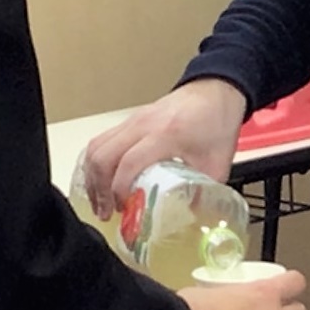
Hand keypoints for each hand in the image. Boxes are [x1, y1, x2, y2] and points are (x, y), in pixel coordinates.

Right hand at [79, 79, 247, 215]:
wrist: (216, 90)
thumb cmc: (217, 123)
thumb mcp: (217, 163)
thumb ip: (203, 192)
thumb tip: (190, 218)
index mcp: (166, 134)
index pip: (129, 163)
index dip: (120, 190)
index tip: (124, 209)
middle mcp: (143, 124)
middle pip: (103, 155)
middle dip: (99, 188)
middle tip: (106, 211)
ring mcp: (132, 120)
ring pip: (96, 147)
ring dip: (93, 176)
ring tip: (99, 201)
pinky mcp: (129, 121)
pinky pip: (102, 140)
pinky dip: (97, 163)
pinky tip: (102, 181)